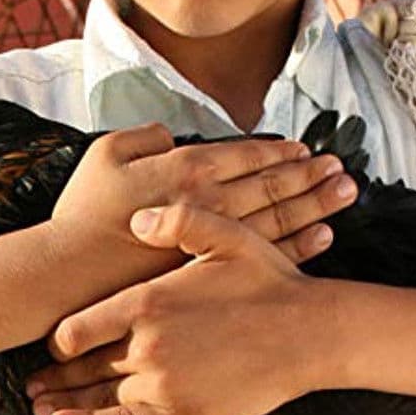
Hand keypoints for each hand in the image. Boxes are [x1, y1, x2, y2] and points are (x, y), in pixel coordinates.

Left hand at [25, 202, 348, 414]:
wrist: (311, 335)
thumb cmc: (271, 284)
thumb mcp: (227, 236)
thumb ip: (176, 223)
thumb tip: (135, 221)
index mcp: (147, 302)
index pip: (78, 326)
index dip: (60, 337)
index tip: (55, 342)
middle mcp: (145, 346)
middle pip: (81, 364)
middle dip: (53, 374)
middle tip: (30, 382)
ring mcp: (160, 385)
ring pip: (94, 396)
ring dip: (62, 402)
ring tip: (40, 406)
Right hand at [50, 121, 356, 291]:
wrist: (70, 278)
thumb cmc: (83, 216)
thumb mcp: (105, 155)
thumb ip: (145, 137)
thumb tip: (172, 136)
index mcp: (185, 169)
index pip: (245, 155)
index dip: (277, 150)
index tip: (304, 147)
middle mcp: (210, 203)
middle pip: (272, 185)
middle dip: (310, 175)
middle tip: (342, 168)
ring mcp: (216, 243)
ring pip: (279, 219)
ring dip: (315, 204)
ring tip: (344, 194)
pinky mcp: (215, 275)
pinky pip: (267, 256)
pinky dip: (299, 245)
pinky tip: (323, 237)